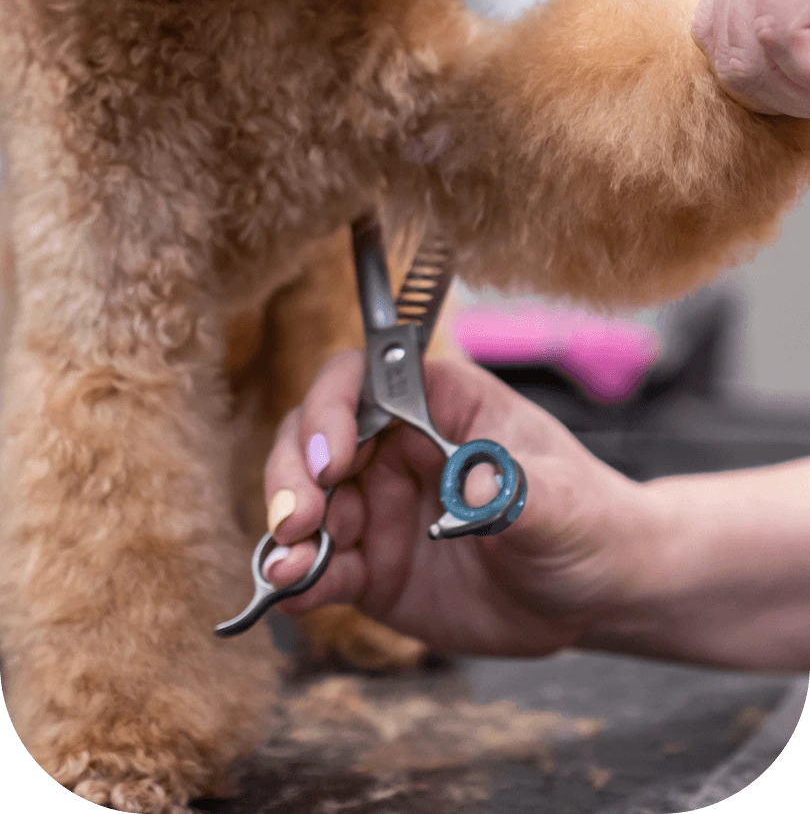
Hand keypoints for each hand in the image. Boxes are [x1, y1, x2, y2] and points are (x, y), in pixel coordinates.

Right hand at [262, 351, 658, 657]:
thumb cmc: (584, 519)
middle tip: (297, 519)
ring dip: (287, 531)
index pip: (363, 377)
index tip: (332, 457)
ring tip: (290, 567)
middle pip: (315, 436)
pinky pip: (323, 568)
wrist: (595, 595)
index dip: (333, 407)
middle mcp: (395, 445)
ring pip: (306, 501)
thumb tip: (466, 483)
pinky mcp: (373, 566)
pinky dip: (301, 580)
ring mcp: (379, 507)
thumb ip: (511, 488)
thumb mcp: (559, 501)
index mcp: (438, 401)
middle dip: (294, 472)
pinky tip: (296, 595)